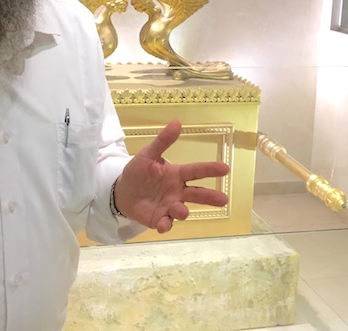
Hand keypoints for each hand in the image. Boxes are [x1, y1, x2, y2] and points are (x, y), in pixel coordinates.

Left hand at [114, 119, 229, 232]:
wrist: (122, 191)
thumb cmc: (138, 171)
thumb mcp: (148, 154)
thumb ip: (162, 141)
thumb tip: (177, 122)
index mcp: (177, 174)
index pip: (196, 171)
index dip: (210, 169)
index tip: (225, 168)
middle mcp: (178, 191)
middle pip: (197, 194)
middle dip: (210, 197)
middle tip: (224, 199)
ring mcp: (170, 206)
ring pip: (182, 210)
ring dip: (183, 211)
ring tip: (180, 210)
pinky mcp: (159, 219)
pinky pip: (165, 223)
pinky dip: (165, 225)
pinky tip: (163, 224)